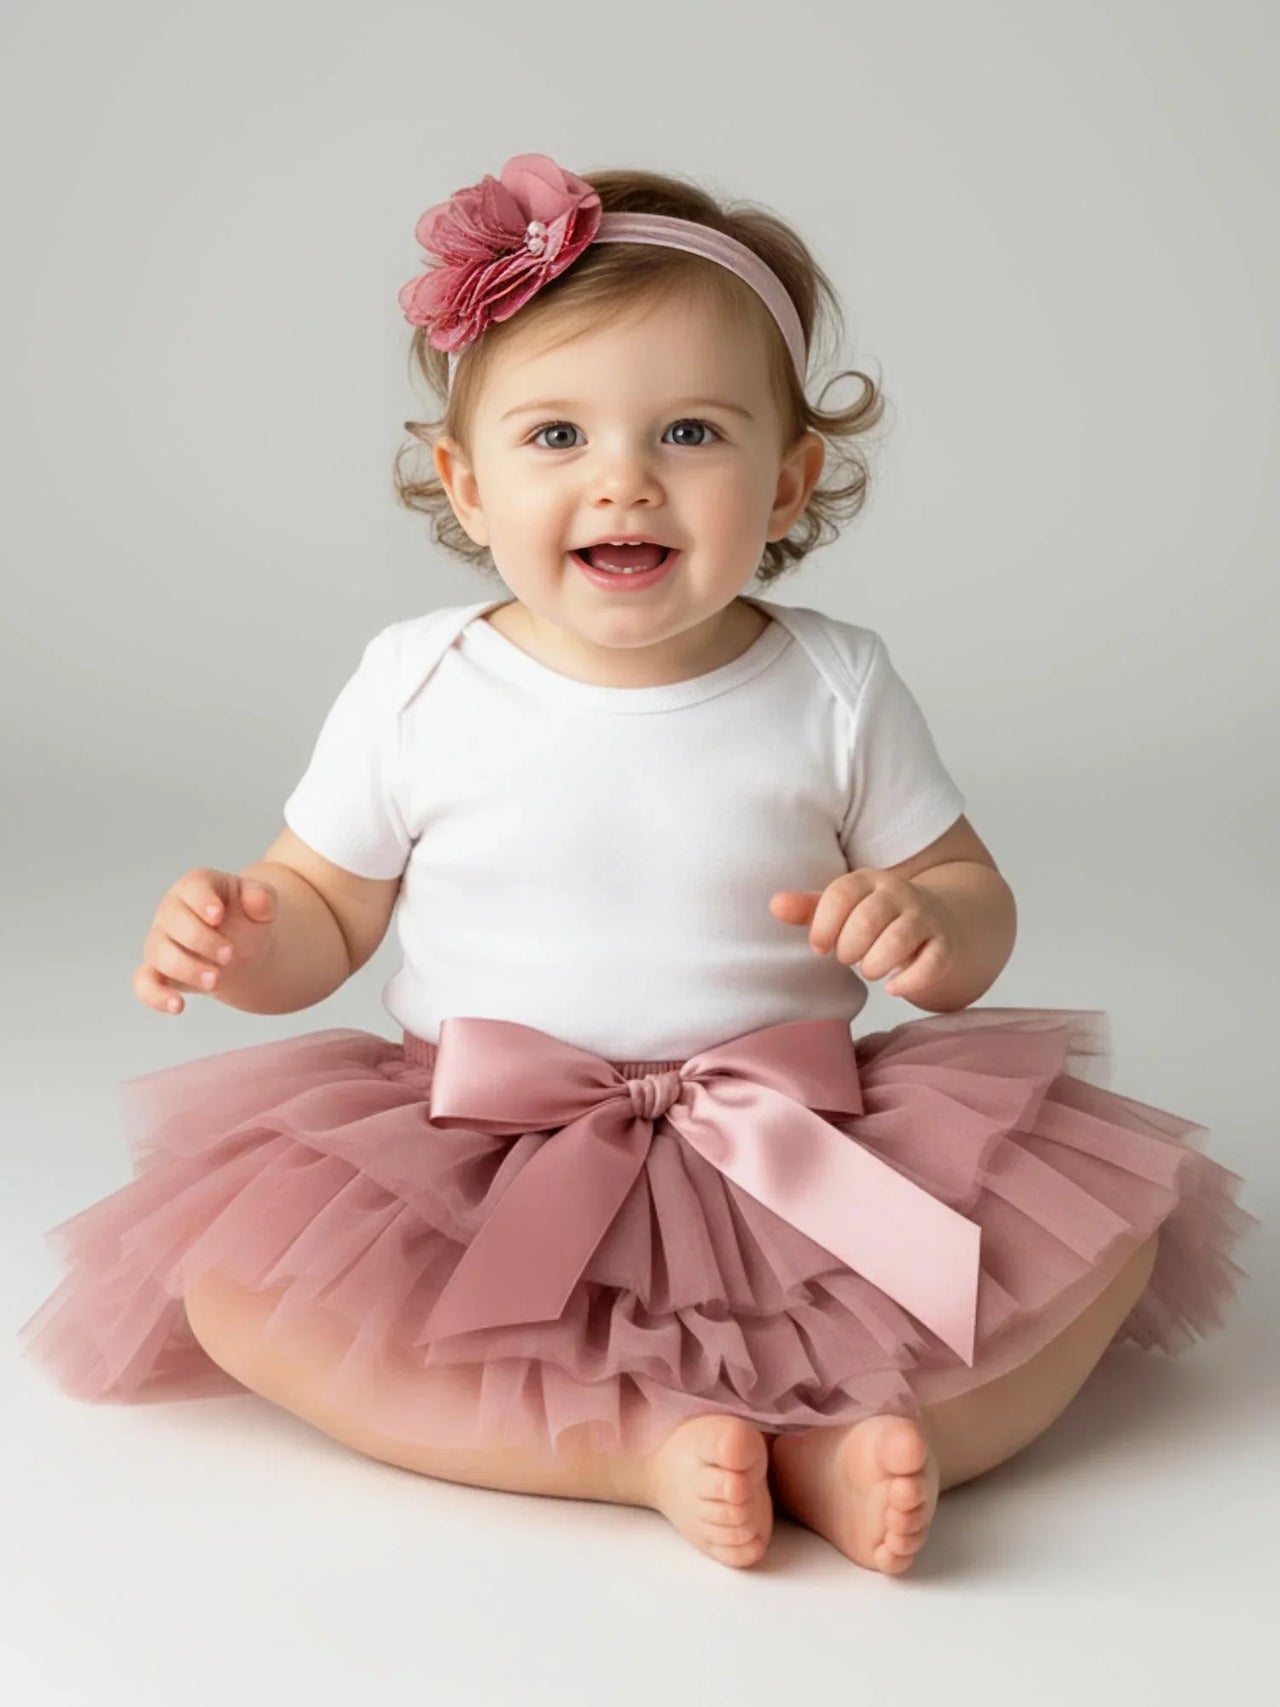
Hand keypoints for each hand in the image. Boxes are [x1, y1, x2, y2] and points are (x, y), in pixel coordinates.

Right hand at [132, 867, 278, 1014]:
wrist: (242, 951)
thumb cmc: (248, 921)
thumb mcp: (263, 905)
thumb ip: (263, 898)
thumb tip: (260, 900)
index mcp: (198, 887)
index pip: (193, 887)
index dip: (202, 901)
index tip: (218, 916)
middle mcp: (172, 910)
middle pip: (174, 921)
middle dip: (202, 941)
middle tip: (230, 955)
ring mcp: (161, 940)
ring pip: (159, 953)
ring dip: (187, 968)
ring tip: (216, 980)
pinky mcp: (156, 970)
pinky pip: (143, 982)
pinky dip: (155, 996)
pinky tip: (178, 1006)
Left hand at [769, 868, 959, 998]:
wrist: (941, 919)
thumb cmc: (879, 916)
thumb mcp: (845, 907)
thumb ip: (810, 908)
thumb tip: (775, 905)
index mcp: (868, 880)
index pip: (841, 894)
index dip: (823, 925)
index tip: (818, 948)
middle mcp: (899, 893)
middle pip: (868, 918)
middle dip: (849, 948)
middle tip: (846, 958)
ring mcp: (925, 918)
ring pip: (898, 940)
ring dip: (875, 964)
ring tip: (868, 970)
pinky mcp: (945, 944)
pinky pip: (931, 963)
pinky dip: (909, 981)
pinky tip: (893, 988)